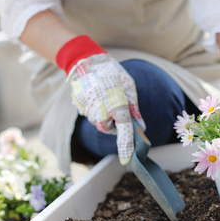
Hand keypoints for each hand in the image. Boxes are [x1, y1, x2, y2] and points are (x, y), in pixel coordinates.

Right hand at [57, 35, 144, 164]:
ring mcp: (87, 109)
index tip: (127, 161)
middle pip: (107, 128)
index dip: (126, 147)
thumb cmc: (112, 72)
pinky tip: (95, 93)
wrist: (85, 59)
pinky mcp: (78, 106)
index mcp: (117, 105)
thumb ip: (134, 109)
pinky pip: (89, 113)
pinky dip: (94, 108)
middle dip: (113, 123)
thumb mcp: (129, 87)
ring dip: (103, 114)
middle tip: (116, 106)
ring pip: (97, 121)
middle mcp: (101, 110)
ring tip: (104, 95)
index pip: (124, 131)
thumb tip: (141, 126)